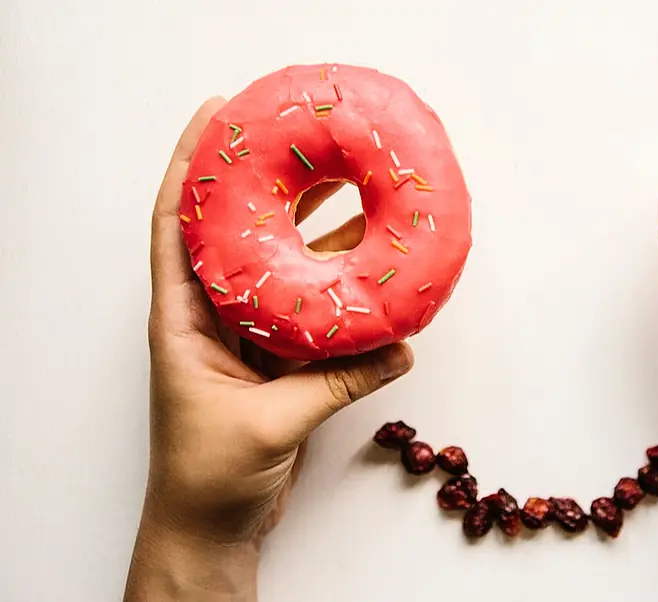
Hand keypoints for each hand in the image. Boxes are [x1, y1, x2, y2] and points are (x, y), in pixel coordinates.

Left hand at [124, 98, 413, 600]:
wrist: (211, 527)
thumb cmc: (208, 476)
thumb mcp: (270, 424)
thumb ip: (336, 383)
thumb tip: (400, 348)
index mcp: (183, 320)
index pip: (176, 224)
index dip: (192, 165)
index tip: (217, 113)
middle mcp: (212, 318)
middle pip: (236, 231)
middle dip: (267, 182)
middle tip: (303, 138)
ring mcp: (247, 338)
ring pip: (281, 267)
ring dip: (312, 230)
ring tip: (349, 185)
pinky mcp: (278, 363)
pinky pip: (311, 311)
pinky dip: (338, 288)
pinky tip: (369, 267)